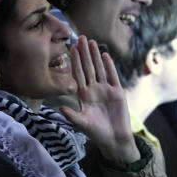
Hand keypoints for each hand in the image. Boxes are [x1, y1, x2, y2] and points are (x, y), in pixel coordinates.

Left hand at [58, 37, 139, 162]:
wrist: (114, 139)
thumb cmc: (96, 133)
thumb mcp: (82, 124)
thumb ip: (72, 115)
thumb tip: (59, 108)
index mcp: (84, 95)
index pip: (78, 74)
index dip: (74, 62)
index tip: (70, 49)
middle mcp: (94, 89)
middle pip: (88, 67)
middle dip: (84, 53)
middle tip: (80, 37)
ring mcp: (106, 90)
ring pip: (100, 69)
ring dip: (95, 55)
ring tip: (92, 41)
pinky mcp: (117, 92)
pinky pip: (113, 76)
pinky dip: (109, 66)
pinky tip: (105, 55)